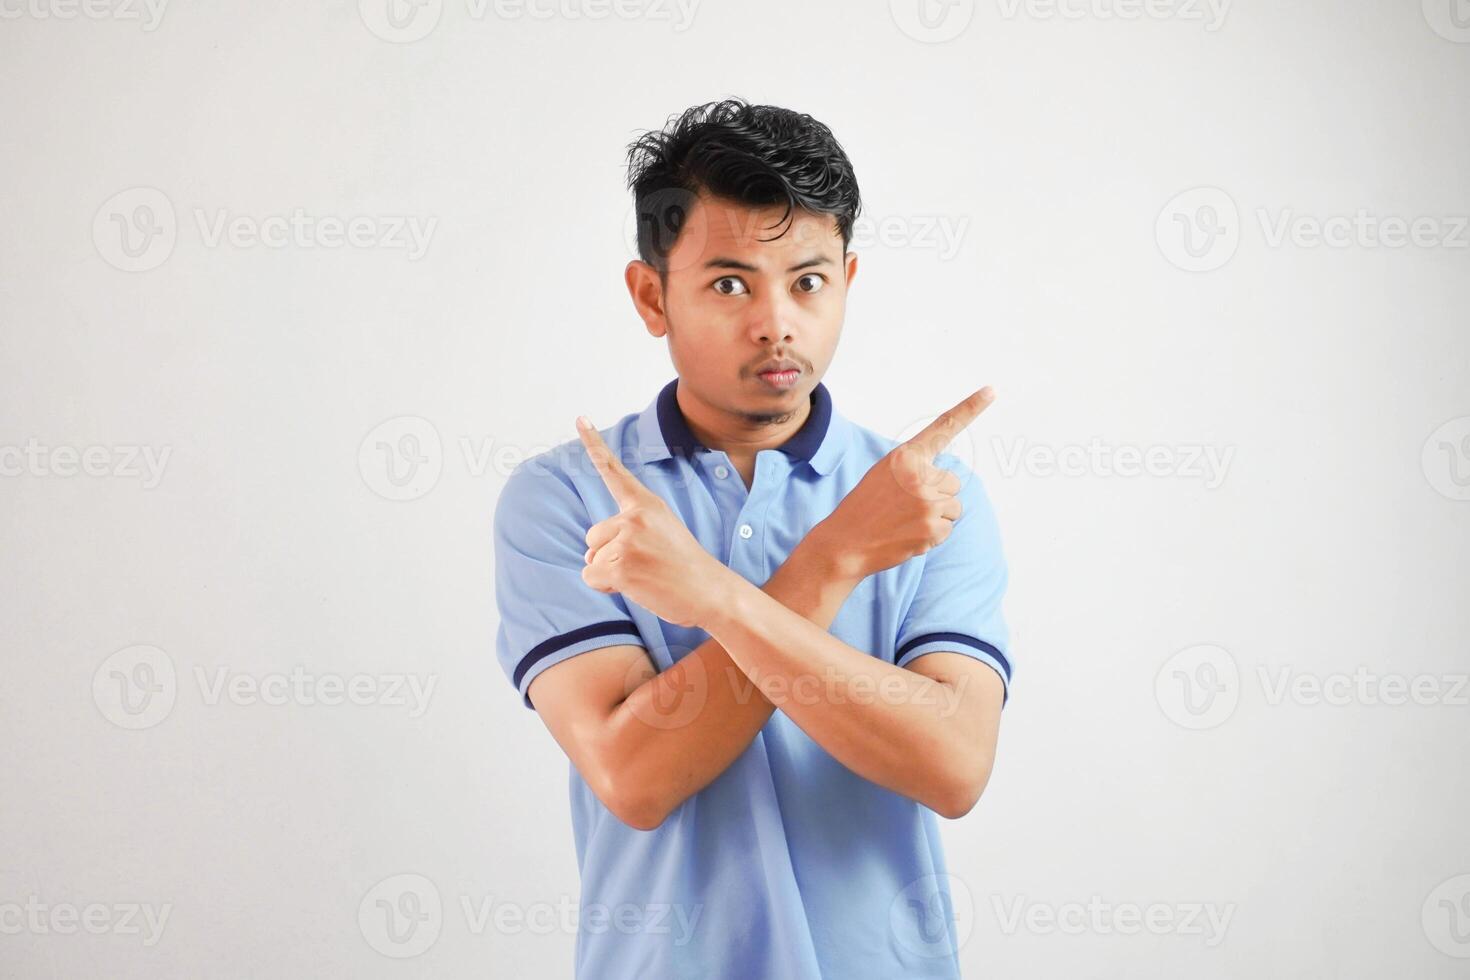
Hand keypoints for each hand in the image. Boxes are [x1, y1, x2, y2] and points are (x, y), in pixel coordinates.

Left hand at [575, 415, 735, 627]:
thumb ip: (629, 530)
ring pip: (592, 559)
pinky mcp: (620, 567)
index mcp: (646, 504)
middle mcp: (634, 517)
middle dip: (608, 555)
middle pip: (593, 536)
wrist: (710, 592)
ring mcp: (627, 541)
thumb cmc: (685, 567)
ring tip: (645, 576)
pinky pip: (591, 578)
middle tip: (645, 565)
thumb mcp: (662, 532)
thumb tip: (589, 553)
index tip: (580, 418)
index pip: (613, 471)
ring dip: (609, 573)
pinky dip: (606, 588)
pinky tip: (636, 586)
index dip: (593, 444)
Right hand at [811, 387, 994, 579]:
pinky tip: (908, 534)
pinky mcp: (932, 528)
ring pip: (954, 507)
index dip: (970, 408)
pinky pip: (947, 529)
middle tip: (905, 506)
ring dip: (936, 516)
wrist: (846, 542)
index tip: (991, 391)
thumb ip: (915, 468)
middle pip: (952, 482)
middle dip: (937, 495)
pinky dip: (932, 535)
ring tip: (905, 520)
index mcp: (906, 456)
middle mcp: (920, 475)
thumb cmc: (866, 506)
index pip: (944, 427)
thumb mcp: (885, 474)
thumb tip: (947, 481)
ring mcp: (928, 502)